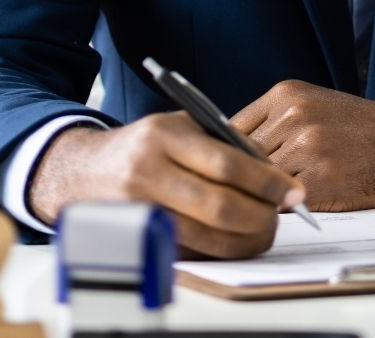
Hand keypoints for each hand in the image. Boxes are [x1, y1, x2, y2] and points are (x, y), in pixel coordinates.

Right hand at [26, 113, 304, 258]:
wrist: (82, 171)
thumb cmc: (144, 145)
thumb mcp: (180, 126)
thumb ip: (224, 141)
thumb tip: (273, 170)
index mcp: (164, 134)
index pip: (226, 162)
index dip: (266, 181)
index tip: (293, 191)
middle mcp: (148, 170)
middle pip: (218, 204)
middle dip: (260, 214)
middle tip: (282, 215)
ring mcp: (139, 206)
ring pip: (204, 235)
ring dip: (243, 238)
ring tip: (265, 231)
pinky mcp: (136, 234)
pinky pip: (187, 247)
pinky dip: (218, 248)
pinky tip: (235, 240)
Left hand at [232, 80, 374, 209]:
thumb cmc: (363, 130)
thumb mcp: (314, 106)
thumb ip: (274, 122)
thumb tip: (225, 150)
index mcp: (286, 93)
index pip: (228, 128)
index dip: (222, 156)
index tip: (220, 172)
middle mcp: (293, 115)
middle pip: (239, 158)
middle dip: (238, 179)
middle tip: (234, 196)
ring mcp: (306, 149)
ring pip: (258, 183)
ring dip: (258, 198)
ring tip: (261, 207)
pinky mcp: (320, 183)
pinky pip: (281, 204)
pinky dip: (281, 212)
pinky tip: (289, 213)